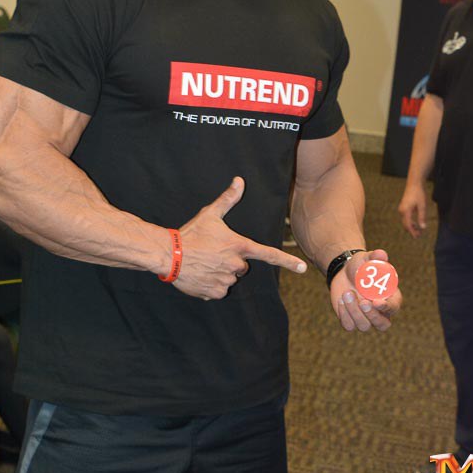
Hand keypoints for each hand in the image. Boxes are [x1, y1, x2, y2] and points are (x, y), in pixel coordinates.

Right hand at [174, 177, 306, 299]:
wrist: (170, 255)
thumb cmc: (192, 234)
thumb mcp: (210, 214)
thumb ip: (228, 199)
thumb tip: (239, 181)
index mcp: (239, 246)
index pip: (269, 254)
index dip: (288, 261)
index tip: (303, 269)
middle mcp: (236, 265)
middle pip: (242, 266)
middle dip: (231, 261)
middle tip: (214, 252)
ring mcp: (226, 280)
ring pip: (230, 278)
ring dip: (220, 272)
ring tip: (204, 262)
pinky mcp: (215, 292)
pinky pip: (218, 290)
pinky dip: (211, 284)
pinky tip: (200, 274)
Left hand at [330, 249, 401, 332]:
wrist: (344, 272)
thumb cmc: (361, 266)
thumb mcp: (367, 258)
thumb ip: (375, 256)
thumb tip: (382, 254)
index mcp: (390, 297)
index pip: (394, 307)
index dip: (387, 307)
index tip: (376, 301)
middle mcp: (380, 312)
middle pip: (382, 324)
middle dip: (372, 315)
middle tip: (363, 301)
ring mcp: (366, 318)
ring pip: (364, 326)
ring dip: (354, 312)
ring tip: (347, 293)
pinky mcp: (351, 321)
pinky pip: (349, 326)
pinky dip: (344, 315)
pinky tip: (341, 300)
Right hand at [398, 184, 427, 237]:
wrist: (414, 184)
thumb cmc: (419, 194)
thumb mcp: (422, 206)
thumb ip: (422, 217)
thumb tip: (423, 227)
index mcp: (406, 211)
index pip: (408, 225)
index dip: (413, 232)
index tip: (417, 237)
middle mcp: (402, 211)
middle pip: (405, 224)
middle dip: (412, 230)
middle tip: (419, 235)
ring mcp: (401, 209)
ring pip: (405, 221)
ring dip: (411, 226)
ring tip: (419, 230)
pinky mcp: (403, 207)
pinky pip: (405, 217)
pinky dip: (410, 222)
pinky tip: (416, 223)